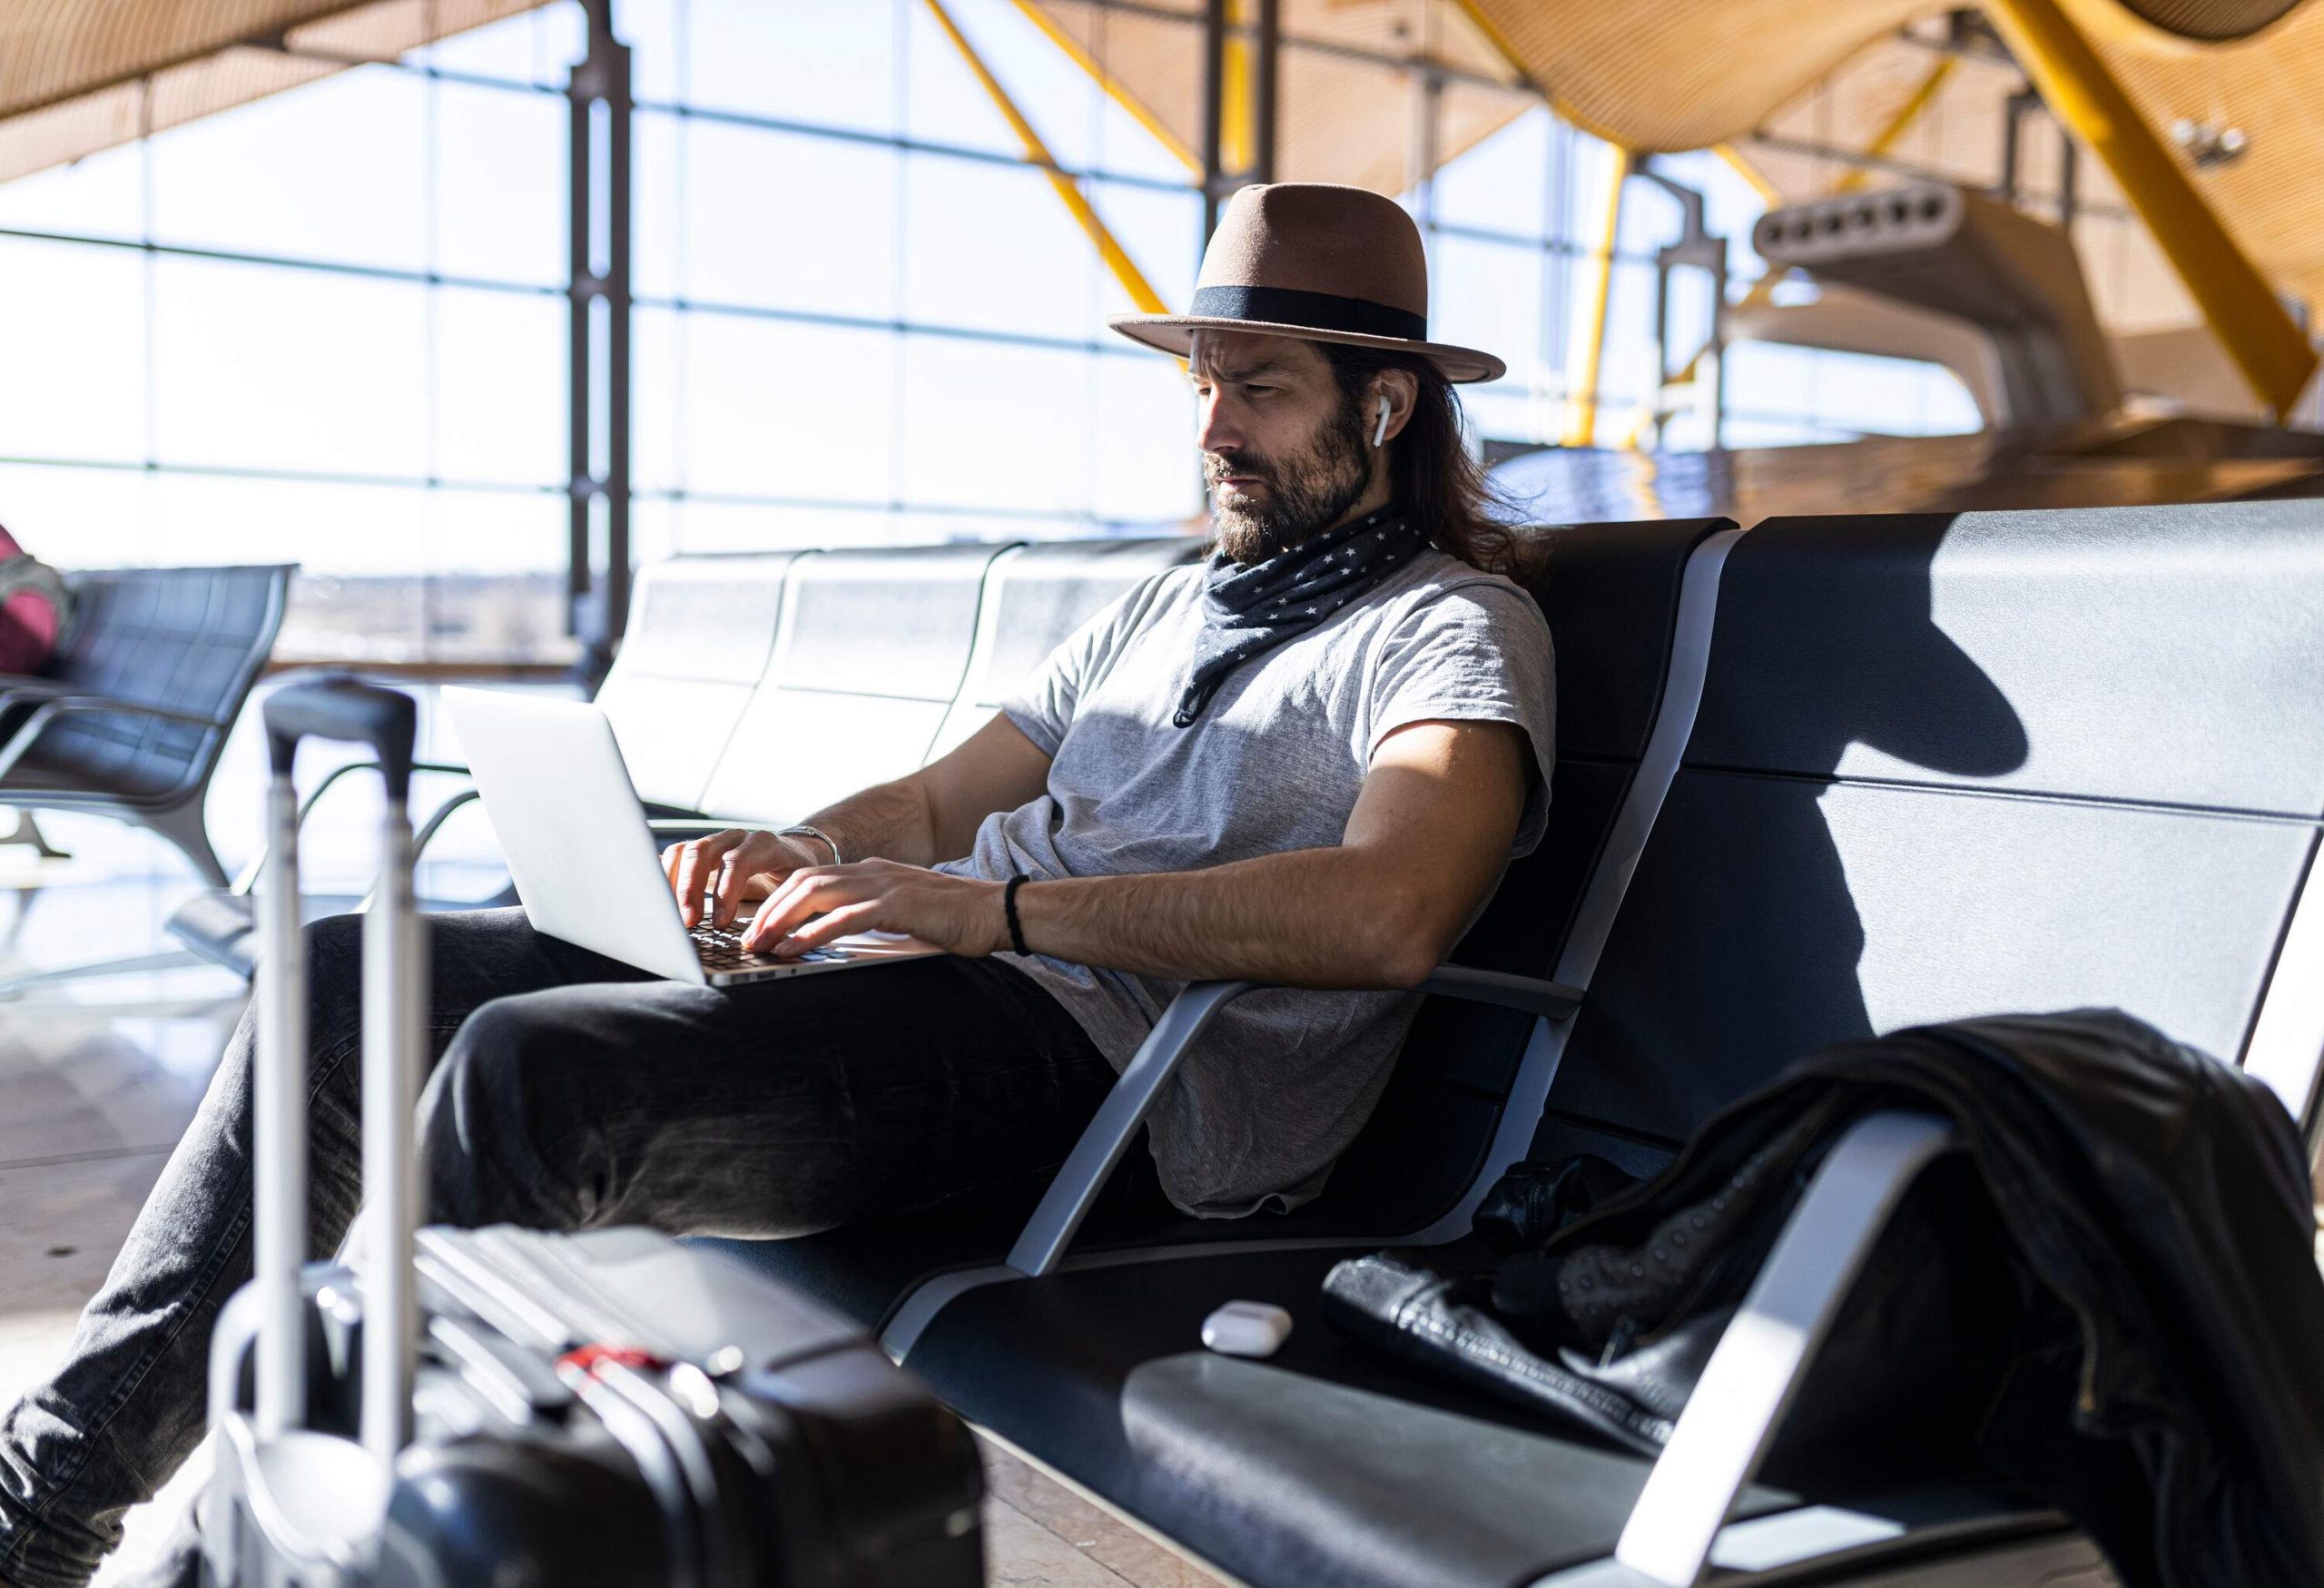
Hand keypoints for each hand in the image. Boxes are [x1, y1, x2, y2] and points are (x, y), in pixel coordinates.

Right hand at [660, 829, 826, 927]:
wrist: (796, 854)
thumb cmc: (794, 877)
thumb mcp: (794, 890)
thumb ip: (778, 907)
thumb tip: (760, 939)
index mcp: (764, 845)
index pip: (737, 863)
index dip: (725, 892)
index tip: (720, 923)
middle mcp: (736, 838)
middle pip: (702, 852)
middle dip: (690, 888)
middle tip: (688, 921)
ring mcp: (717, 841)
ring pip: (685, 852)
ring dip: (673, 883)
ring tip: (669, 914)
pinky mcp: (702, 851)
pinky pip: (676, 855)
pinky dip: (666, 875)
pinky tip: (662, 899)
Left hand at [742, 858, 1008, 958]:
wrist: (998, 911)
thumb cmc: (957, 919)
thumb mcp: (905, 913)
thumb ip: (873, 916)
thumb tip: (840, 935)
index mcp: (873, 872)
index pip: (812, 878)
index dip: (779, 900)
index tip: (758, 926)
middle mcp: (873, 872)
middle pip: (804, 882)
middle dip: (769, 909)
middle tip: (748, 939)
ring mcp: (884, 885)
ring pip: (817, 894)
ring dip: (781, 920)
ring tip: (760, 945)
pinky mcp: (897, 905)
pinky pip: (845, 917)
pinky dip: (813, 932)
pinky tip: (794, 948)